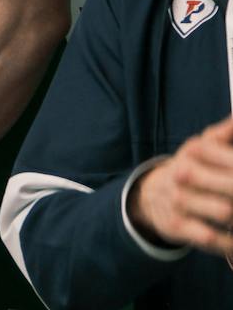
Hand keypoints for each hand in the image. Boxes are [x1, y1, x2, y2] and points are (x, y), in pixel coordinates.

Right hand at [128, 117, 232, 255]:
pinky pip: (212, 238)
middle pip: (232, 186)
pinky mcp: (176, 226)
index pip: (231, 160)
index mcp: (195, 150)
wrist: (152, 194)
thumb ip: (225, 133)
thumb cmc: (191, 168)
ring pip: (225, 212)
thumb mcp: (204, 146)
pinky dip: (231, 243)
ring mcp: (179, 200)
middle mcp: (183, 173)